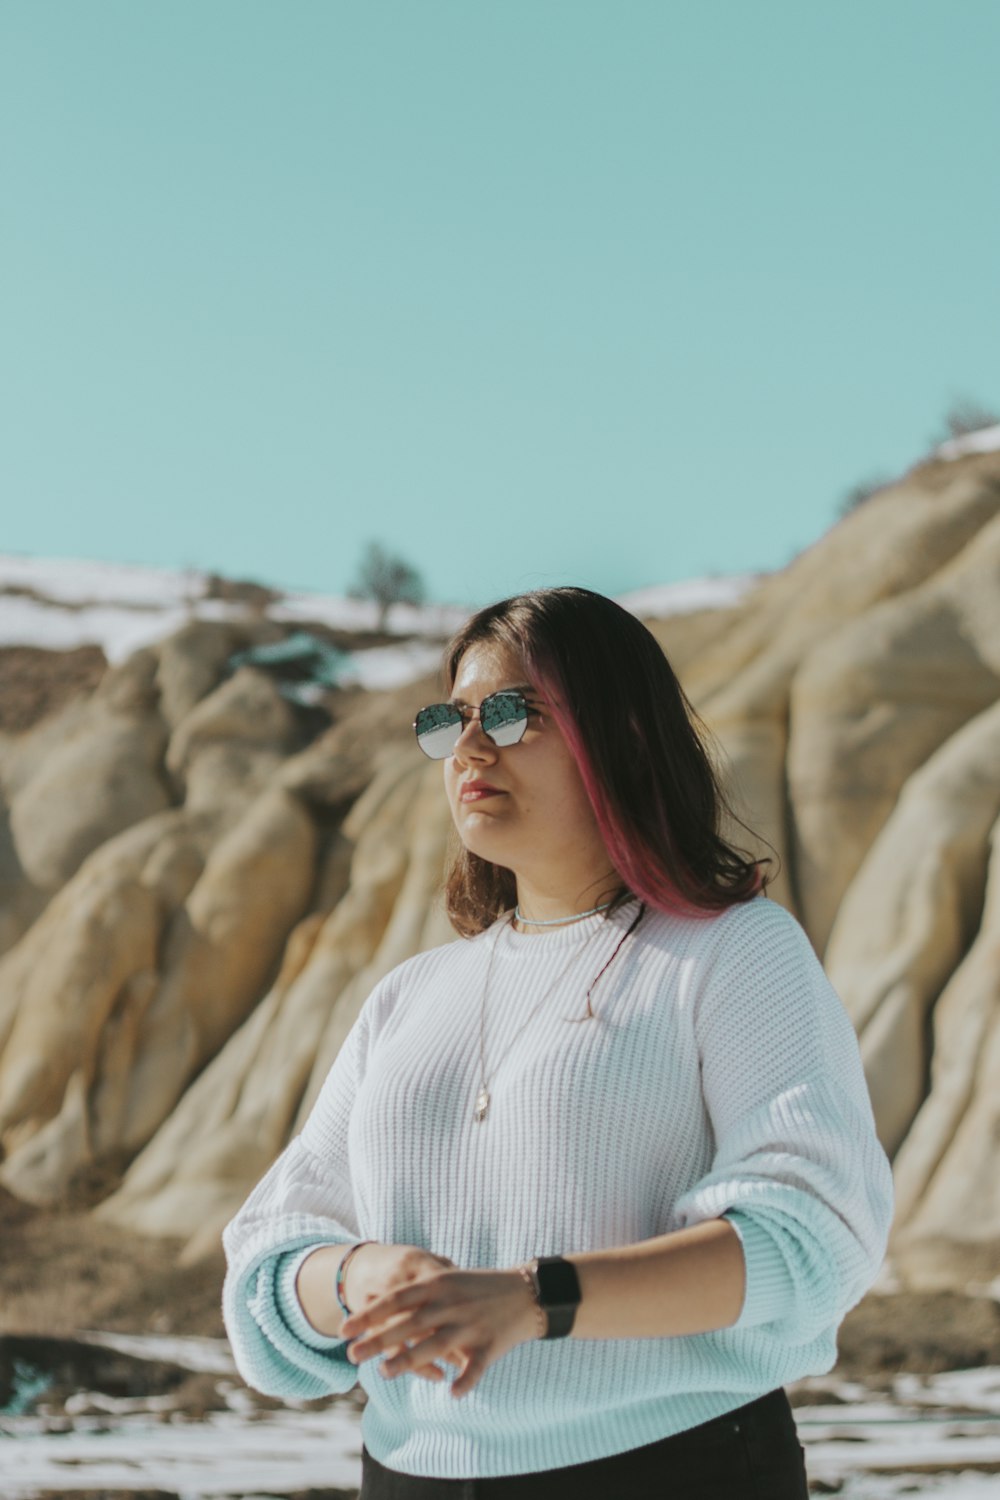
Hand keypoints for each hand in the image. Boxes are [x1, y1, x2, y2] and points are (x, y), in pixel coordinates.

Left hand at [342, 1264, 540, 1397]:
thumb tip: (370, 1297)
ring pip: (436, 1345)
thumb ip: (414, 1292)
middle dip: (379, 1340)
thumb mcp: (445, 1280)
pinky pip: (474, 1366)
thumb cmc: (476, 1288)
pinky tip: (451, 1393)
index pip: (397, 1298)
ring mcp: (470, 1324)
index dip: (369, 1314)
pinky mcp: (489, 1345)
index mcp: (439, 1284)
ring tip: (384, 1373)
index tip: (344, 1329)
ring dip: (410, 1360)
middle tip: (351, 1356)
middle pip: (409, 1323)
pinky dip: (464, 1380)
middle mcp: (451, 1303)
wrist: (526, 1292)